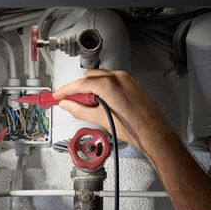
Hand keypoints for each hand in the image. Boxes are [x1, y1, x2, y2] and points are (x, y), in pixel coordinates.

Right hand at [52, 69, 170, 151]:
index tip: (57, 95)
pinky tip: (99, 101)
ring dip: (89, 87)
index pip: (80, 84)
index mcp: (109, 85)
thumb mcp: (100, 120)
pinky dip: (101, 87)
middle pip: (89, 77)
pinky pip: (111, 80)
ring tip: (85, 104)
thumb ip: (79, 110)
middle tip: (69, 101)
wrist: (153, 132)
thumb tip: (67, 105)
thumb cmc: (134, 128)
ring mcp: (126, 79)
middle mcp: (118, 77)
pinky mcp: (131, 83)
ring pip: (100, 76)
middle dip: (77, 88)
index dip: (65, 90)